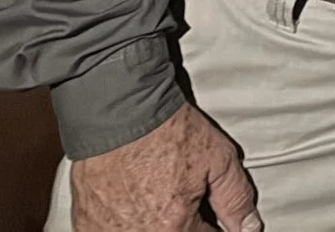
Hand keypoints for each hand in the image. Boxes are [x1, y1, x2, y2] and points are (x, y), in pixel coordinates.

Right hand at [71, 102, 259, 231]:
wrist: (120, 113)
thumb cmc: (166, 133)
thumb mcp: (218, 160)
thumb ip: (235, 199)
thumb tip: (248, 227)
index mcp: (173, 229)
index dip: (213, 226)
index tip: (212, 216)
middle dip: (185, 224)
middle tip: (180, 197)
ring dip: (156, 225)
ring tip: (158, 195)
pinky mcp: (87, 227)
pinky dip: (127, 224)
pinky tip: (134, 202)